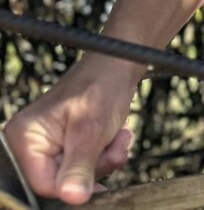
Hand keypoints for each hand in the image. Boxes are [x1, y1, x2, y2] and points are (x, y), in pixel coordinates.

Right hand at [3, 58, 135, 203]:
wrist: (120, 65)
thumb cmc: (103, 85)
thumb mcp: (92, 130)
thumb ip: (80, 166)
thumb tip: (72, 198)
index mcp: (25, 138)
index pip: (44, 184)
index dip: (75, 185)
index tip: (99, 177)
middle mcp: (30, 143)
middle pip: (63, 181)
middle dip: (95, 167)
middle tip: (113, 146)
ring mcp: (49, 143)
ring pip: (78, 175)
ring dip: (104, 160)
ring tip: (116, 137)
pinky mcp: (66, 143)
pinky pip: (86, 164)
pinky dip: (105, 154)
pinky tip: (114, 137)